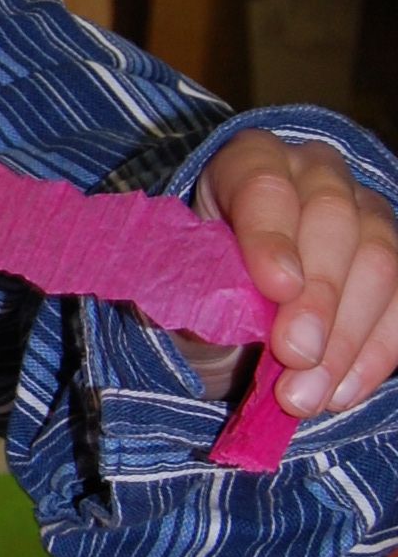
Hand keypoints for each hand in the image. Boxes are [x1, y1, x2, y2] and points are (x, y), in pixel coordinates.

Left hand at [200, 129, 397, 416]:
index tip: (275, 288)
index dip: (271, 235)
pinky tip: (339, 394)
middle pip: (333, 220)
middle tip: (295, 354)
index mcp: (250, 161)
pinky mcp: (394, 261)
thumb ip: (194, 287)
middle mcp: (315, 175)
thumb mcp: (180, 279)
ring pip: (378, 262)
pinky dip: (374, 355)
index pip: (263, 184)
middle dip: (318, 296)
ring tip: (307, 395)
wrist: (233, 303)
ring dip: (345, 339)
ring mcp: (364, 213)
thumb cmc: (202, 280)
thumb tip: (215, 313)